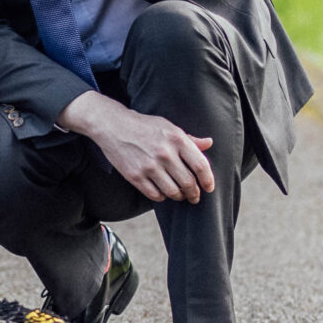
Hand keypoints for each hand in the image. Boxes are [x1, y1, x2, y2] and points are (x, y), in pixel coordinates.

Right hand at [59, 91, 215, 203]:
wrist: (113, 125)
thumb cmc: (144, 126)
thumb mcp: (168, 126)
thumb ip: (189, 139)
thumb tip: (209, 144)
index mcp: (176, 139)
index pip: (201, 166)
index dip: (208, 180)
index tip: (209, 187)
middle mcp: (164, 153)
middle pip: (188, 183)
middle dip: (194, 193)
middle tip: (194, 196)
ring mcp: (149, 166)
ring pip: (173, 192)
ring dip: (179, 196)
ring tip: (180, 195)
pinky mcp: (135, 176)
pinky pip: (155, 195)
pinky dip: (162, 197)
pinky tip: (163, 192)